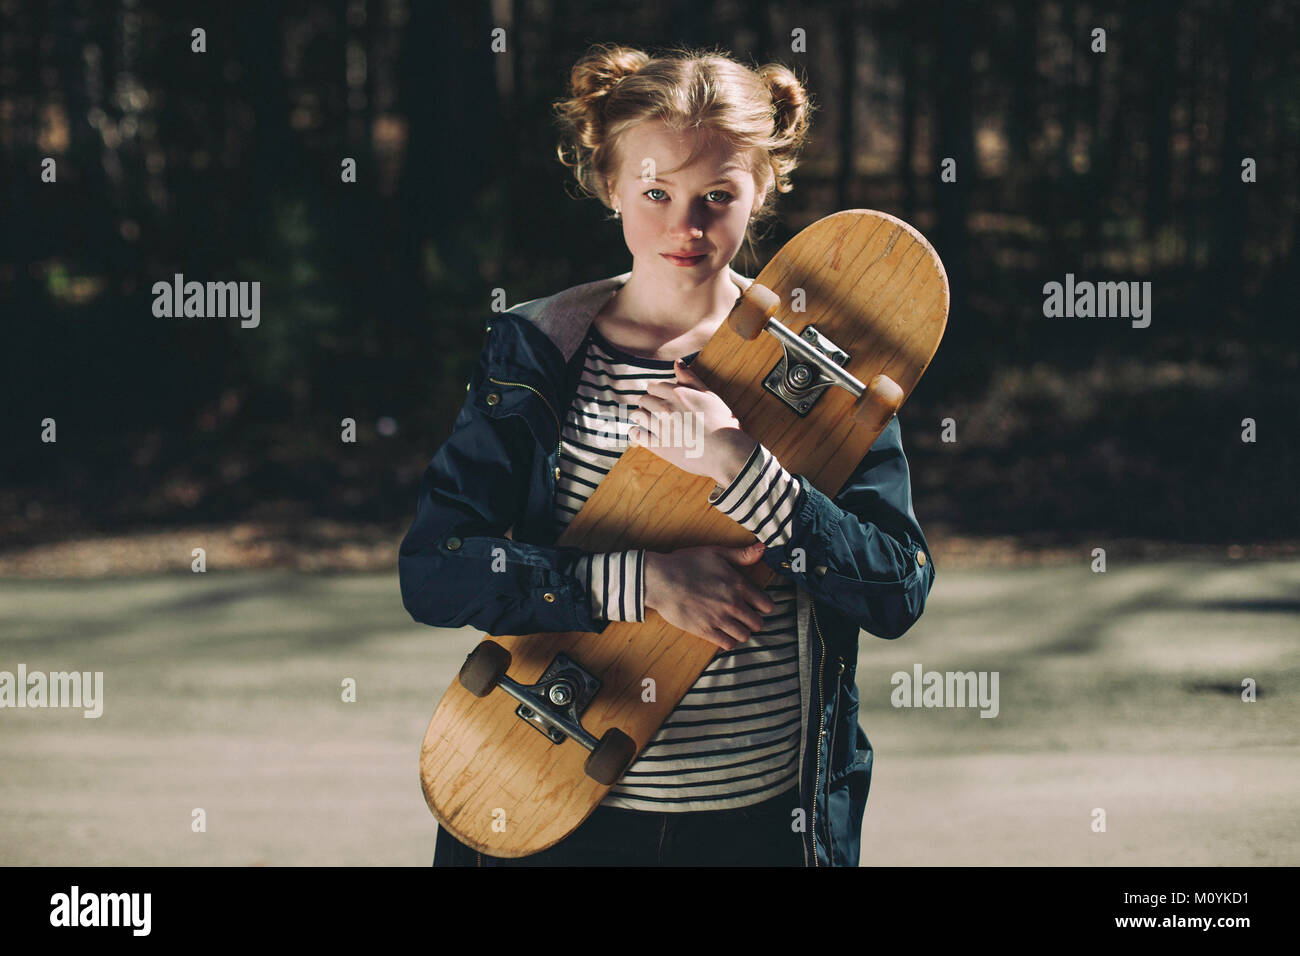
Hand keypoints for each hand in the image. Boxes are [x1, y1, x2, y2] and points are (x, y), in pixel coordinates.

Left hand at [628, 359, 757, 486]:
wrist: (726, 452)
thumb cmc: (721, 423)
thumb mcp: (709, 396)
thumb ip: (691, 379)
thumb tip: (677, 362)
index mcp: (678, 394)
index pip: (653, 386)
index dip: (657, 391)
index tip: (662, 397)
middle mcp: (665, 408)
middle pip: (643, 399)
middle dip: (648, 403)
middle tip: (656, 410)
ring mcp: (660, 427)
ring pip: (637, 415)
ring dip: (641, 416)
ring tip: (649, 421)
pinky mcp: (659, 446)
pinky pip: (637, 435)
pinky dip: (636, 432)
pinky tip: (641, 433)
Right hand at [643, 542, 776, 650]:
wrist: (660, 580)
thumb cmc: (686, 563)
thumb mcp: (715, 552)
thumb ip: (741, 554)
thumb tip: (763, 549)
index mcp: (738, 585)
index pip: (766, 605)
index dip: (763, 605)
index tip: (756, 604)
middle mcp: (733, 604)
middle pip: (758, 623)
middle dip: (753, 620)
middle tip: (744, 616)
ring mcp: (720, 620)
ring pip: (745, 636)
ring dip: (742, 631)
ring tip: (734, 625)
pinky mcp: (706, 631)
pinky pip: (728, 644)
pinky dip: (728, 641)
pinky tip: (722, 633)